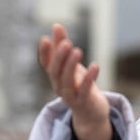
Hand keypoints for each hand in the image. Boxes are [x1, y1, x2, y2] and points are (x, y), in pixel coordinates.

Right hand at [38, 24, 112, 139]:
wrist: (90, 114)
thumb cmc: (79, 85)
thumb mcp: (71, 65)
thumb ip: (63, 46)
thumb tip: (56, 25)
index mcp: (55, 76)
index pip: (45, 64)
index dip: (44, 53)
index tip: (45, 39)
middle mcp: (59, 86)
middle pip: (55, 71)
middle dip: (59, 57)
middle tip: (66, 43)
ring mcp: (70, 95)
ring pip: (67, 81)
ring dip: (71, 65)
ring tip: (77, 50)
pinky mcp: (84, 101)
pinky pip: (85, 90)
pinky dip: (90, 78)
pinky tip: (95, 65)